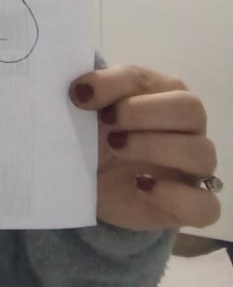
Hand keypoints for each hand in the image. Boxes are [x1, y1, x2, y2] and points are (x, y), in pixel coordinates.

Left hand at [70, 65, 220, 231]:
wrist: (89, 184)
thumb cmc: (94, 137)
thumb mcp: (88, 110)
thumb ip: (92, 93)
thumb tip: (82, 90)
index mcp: (165, 94)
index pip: (153, 80)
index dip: (114, 84)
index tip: (80, 95)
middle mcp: (188, 129)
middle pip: (191, 110)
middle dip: (143, 112)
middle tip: (107, 121)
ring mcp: (193, 170)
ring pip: (202, 153)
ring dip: (155, 147)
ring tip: (117, 147)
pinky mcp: (192, 207)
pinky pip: (207, 205)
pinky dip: (176, 196)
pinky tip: (141, 185)